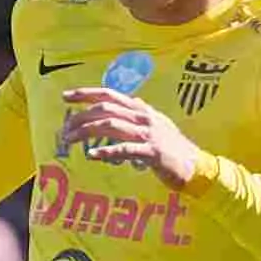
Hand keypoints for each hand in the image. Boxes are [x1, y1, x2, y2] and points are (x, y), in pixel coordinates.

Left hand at [62, 88, 204, 187]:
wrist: (195, 166)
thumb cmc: (174, 148)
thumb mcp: (159, 124)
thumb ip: (142, 113)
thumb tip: (132, 100)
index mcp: (142, 110)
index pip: (110, 95)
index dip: (86, 93)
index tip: (65, 97)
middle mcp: (144, 117)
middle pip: (105, 109)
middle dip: (81, 116)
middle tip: (64, 128)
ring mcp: (148, 134)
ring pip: (111, 126)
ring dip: (86, 132)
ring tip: (70, 140)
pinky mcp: (152, 152)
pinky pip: (124, 149)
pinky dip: (106, 151)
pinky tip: (91, 154)